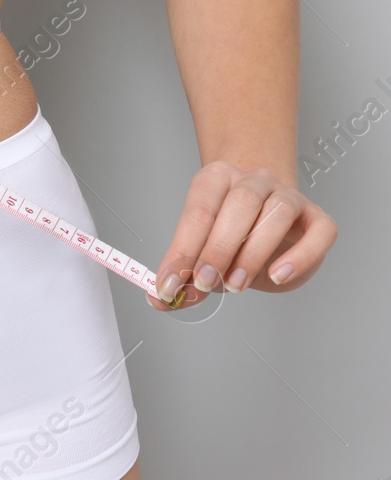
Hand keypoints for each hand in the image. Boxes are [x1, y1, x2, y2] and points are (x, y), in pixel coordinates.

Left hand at [148, 161, 336, 308]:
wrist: (267, 221)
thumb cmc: (231, 235)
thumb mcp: (202, 253)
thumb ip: (184, 276)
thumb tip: (160, 299)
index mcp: (216, 180)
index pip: (199, 210)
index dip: (183, 249)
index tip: (170, 284)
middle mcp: (254, 180)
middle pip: (240, 204)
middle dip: (219, 248)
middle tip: (206, 282)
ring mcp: (289, 195)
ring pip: (276, 213)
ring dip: (253, 253)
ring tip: (235, 284)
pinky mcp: (318, 218)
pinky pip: (319, 232)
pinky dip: (300, 257)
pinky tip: (277, 276)